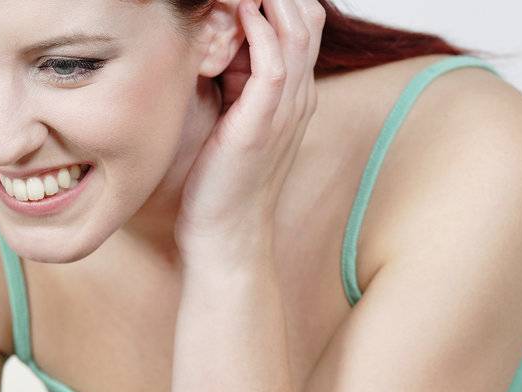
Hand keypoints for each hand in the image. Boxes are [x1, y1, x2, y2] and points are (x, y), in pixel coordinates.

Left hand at [175, 0, 325, 252]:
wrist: (225, 237)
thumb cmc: (218, 183)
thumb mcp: (228, 118)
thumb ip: (232, 80)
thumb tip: (213, 41)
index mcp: (292, 94)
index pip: (303, 22)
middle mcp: (297, 96)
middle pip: (307, 17)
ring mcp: (285, 110)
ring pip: (296, 32)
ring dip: (271, 0)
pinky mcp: (261, 125)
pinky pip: (273, 63)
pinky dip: (259, 31)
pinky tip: (239, 13)